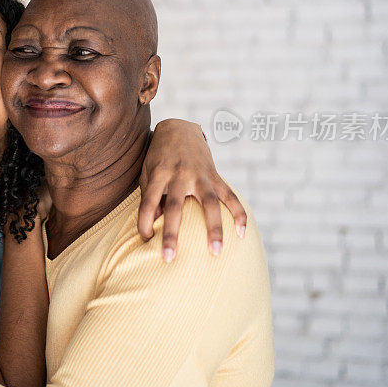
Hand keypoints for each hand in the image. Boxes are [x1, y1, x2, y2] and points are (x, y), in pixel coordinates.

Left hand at [138, 119, 247, 261]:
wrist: (178, 128)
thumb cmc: (158, 156)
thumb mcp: (148, 171)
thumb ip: (151, 196)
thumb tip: (158, 222)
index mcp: (159, 173)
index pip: (148, 202)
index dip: (144, 222)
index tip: (145, 239)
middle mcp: (179, 174)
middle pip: (176, 206)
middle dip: (172, 234)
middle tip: (169, 258)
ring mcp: (200, 174)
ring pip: (209, 203)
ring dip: (213, 228)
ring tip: (215, 252)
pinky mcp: (214, 175)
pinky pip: (230, 195)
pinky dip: (238, 213)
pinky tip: (242, 233)